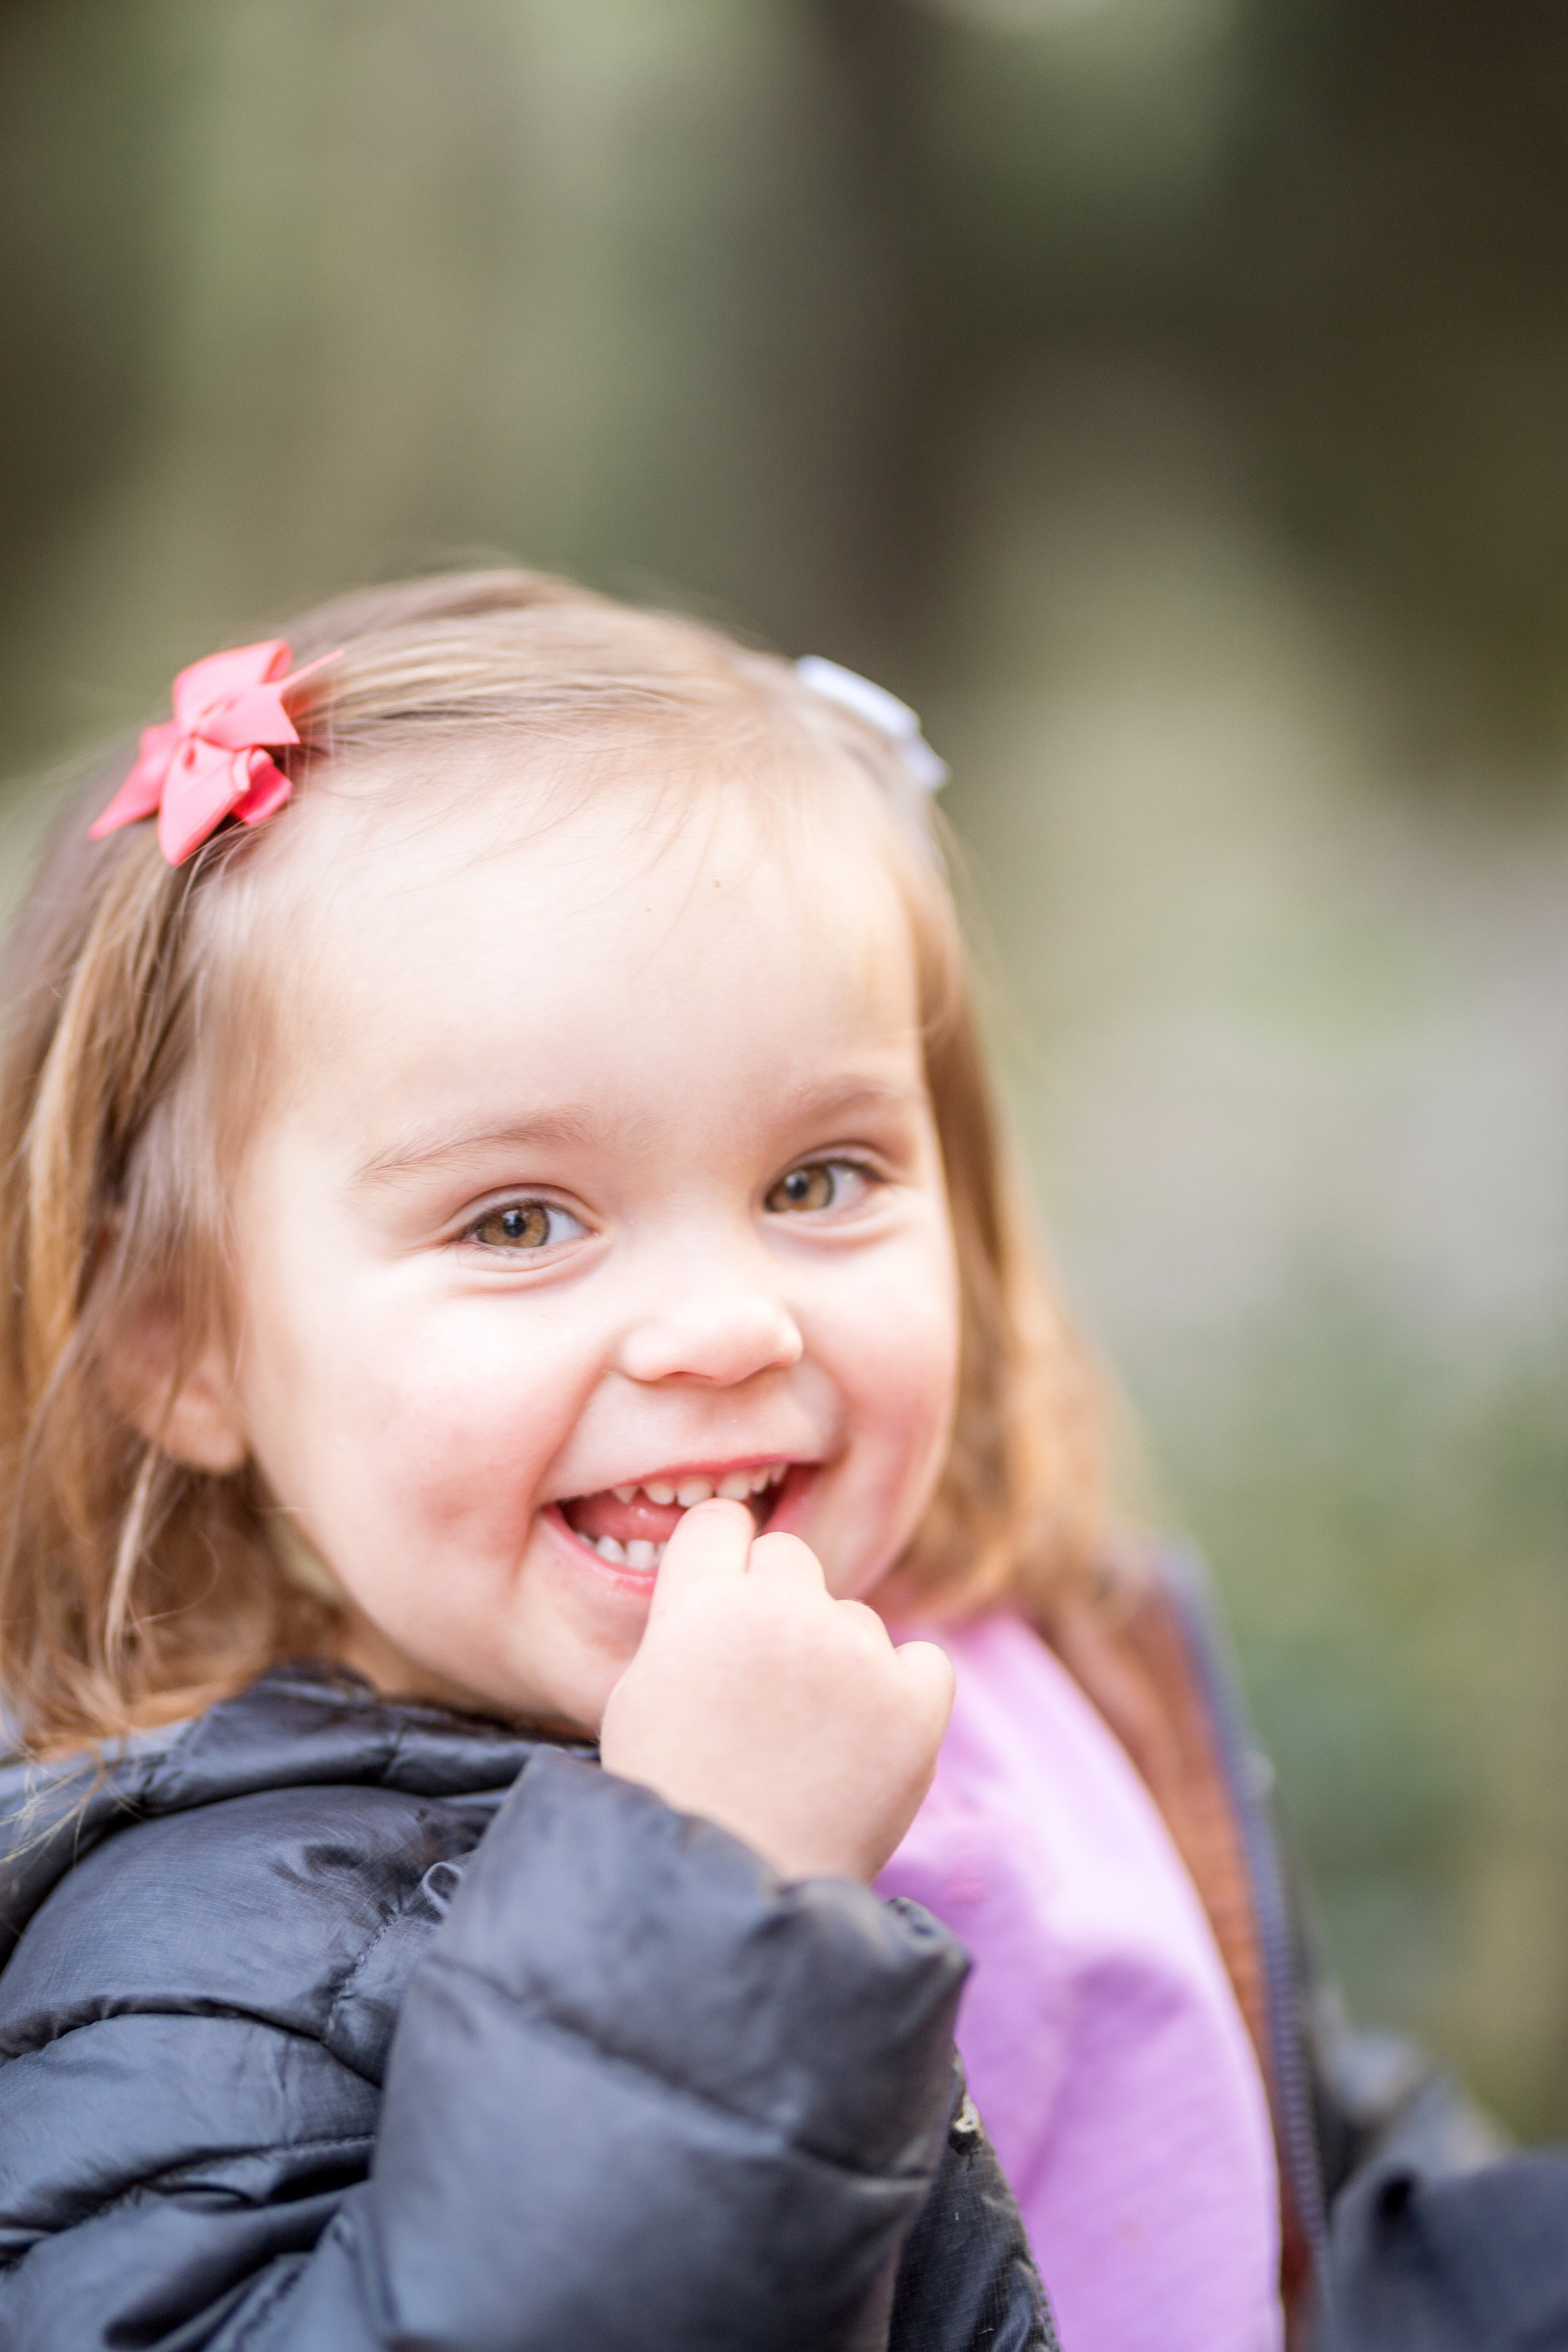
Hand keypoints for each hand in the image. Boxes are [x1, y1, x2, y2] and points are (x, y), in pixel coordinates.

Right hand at [598, 1500, 953, 1881]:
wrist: (738, 1895)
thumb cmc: (676, 1797)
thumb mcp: (641, 1692)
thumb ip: (689, 1616)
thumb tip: (732, 1571)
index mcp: (700, 1605)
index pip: (721, 1520)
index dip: (720, 1562)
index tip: (721, 1601)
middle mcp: (781, 1612)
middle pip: (789, 1557)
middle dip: (776, 1603)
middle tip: (760, 1683)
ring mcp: (855, 1655)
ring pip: (854, 1616)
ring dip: (836, 1658)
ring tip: (803, 1740)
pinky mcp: (917, 1703)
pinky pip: (923, 1661)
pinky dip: (902, 1694)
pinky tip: (863, 1740)